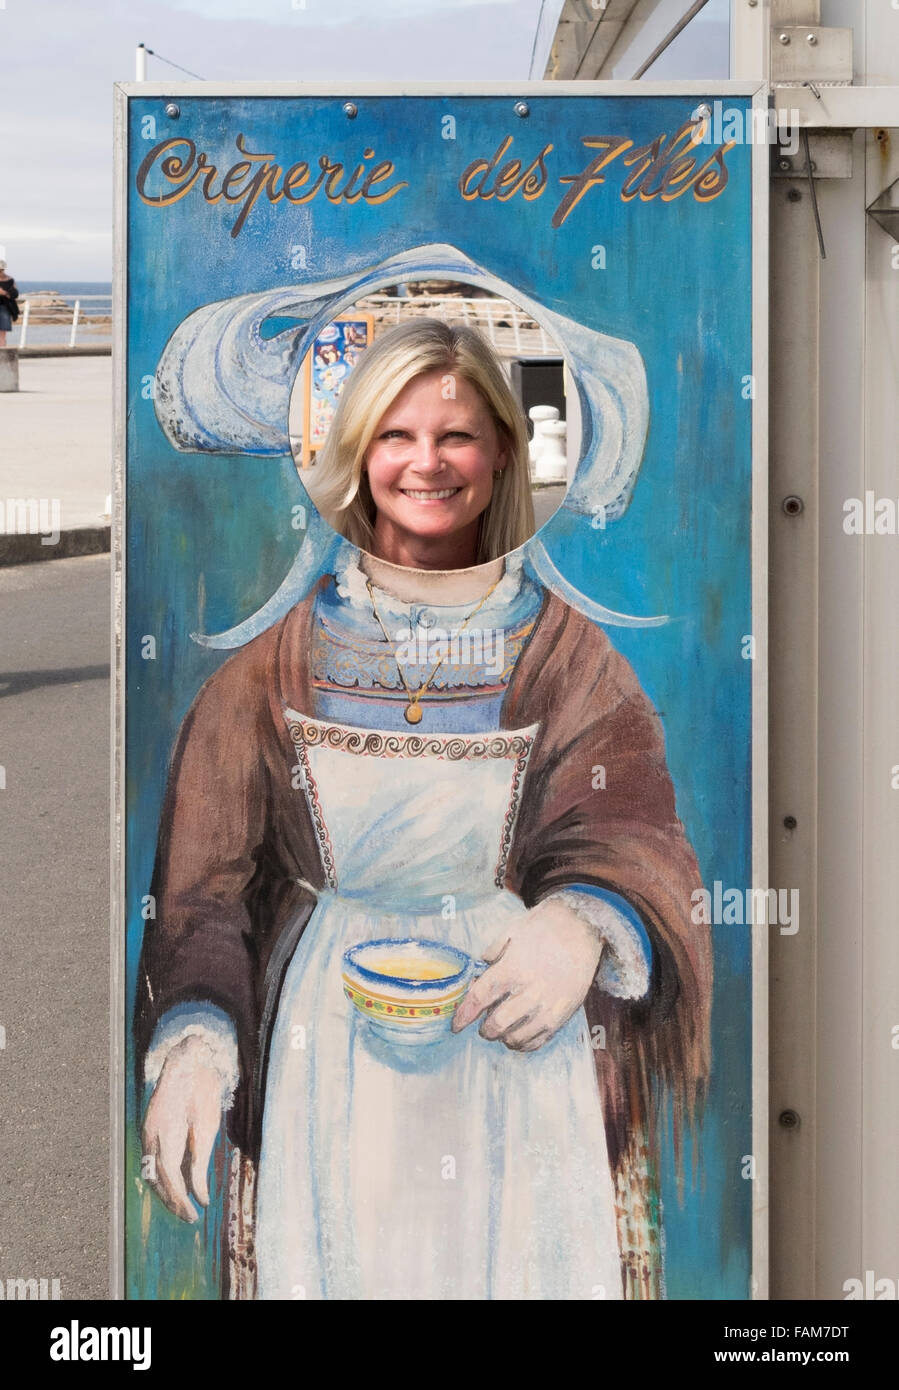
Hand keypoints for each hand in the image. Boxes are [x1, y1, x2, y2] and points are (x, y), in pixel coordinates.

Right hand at [141, 1035, 225, 1221]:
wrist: (186, 1060)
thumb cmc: (200, 1089)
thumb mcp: (207, 1124)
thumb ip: (201, 1159)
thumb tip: (202, 1195)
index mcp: (164, 1130)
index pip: (168, 1173)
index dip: (180, 1197)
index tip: (194, 1213)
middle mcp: (149, 1134)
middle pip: (157, 1178)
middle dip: (172, 1201)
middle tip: (191, 1218)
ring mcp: (147, 1132)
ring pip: (151, 1173)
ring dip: (166, 1193)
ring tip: (184, 1209)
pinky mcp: (150, 1132)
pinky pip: (153, 1162)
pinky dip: (163, 1178)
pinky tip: (177, 1188)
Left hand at [451, 898, 604, 1051]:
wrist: (581, 928)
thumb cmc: (543, 927)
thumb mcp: (511, 932)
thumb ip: (491, 954)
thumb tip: (479, 975)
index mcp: (513, 968)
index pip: (481, 998)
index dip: (464, 1014)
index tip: (456, 1025)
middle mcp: (530, 991)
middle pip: (497, 1024)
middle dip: (485, 1029)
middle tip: (483, 1025)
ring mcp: (548, 1006)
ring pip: (517, 1038)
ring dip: (504, 1037)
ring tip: (502, 1029)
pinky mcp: (562, 1015)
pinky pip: (538, 1040)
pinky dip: (524, 1043)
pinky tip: (519, 1035)